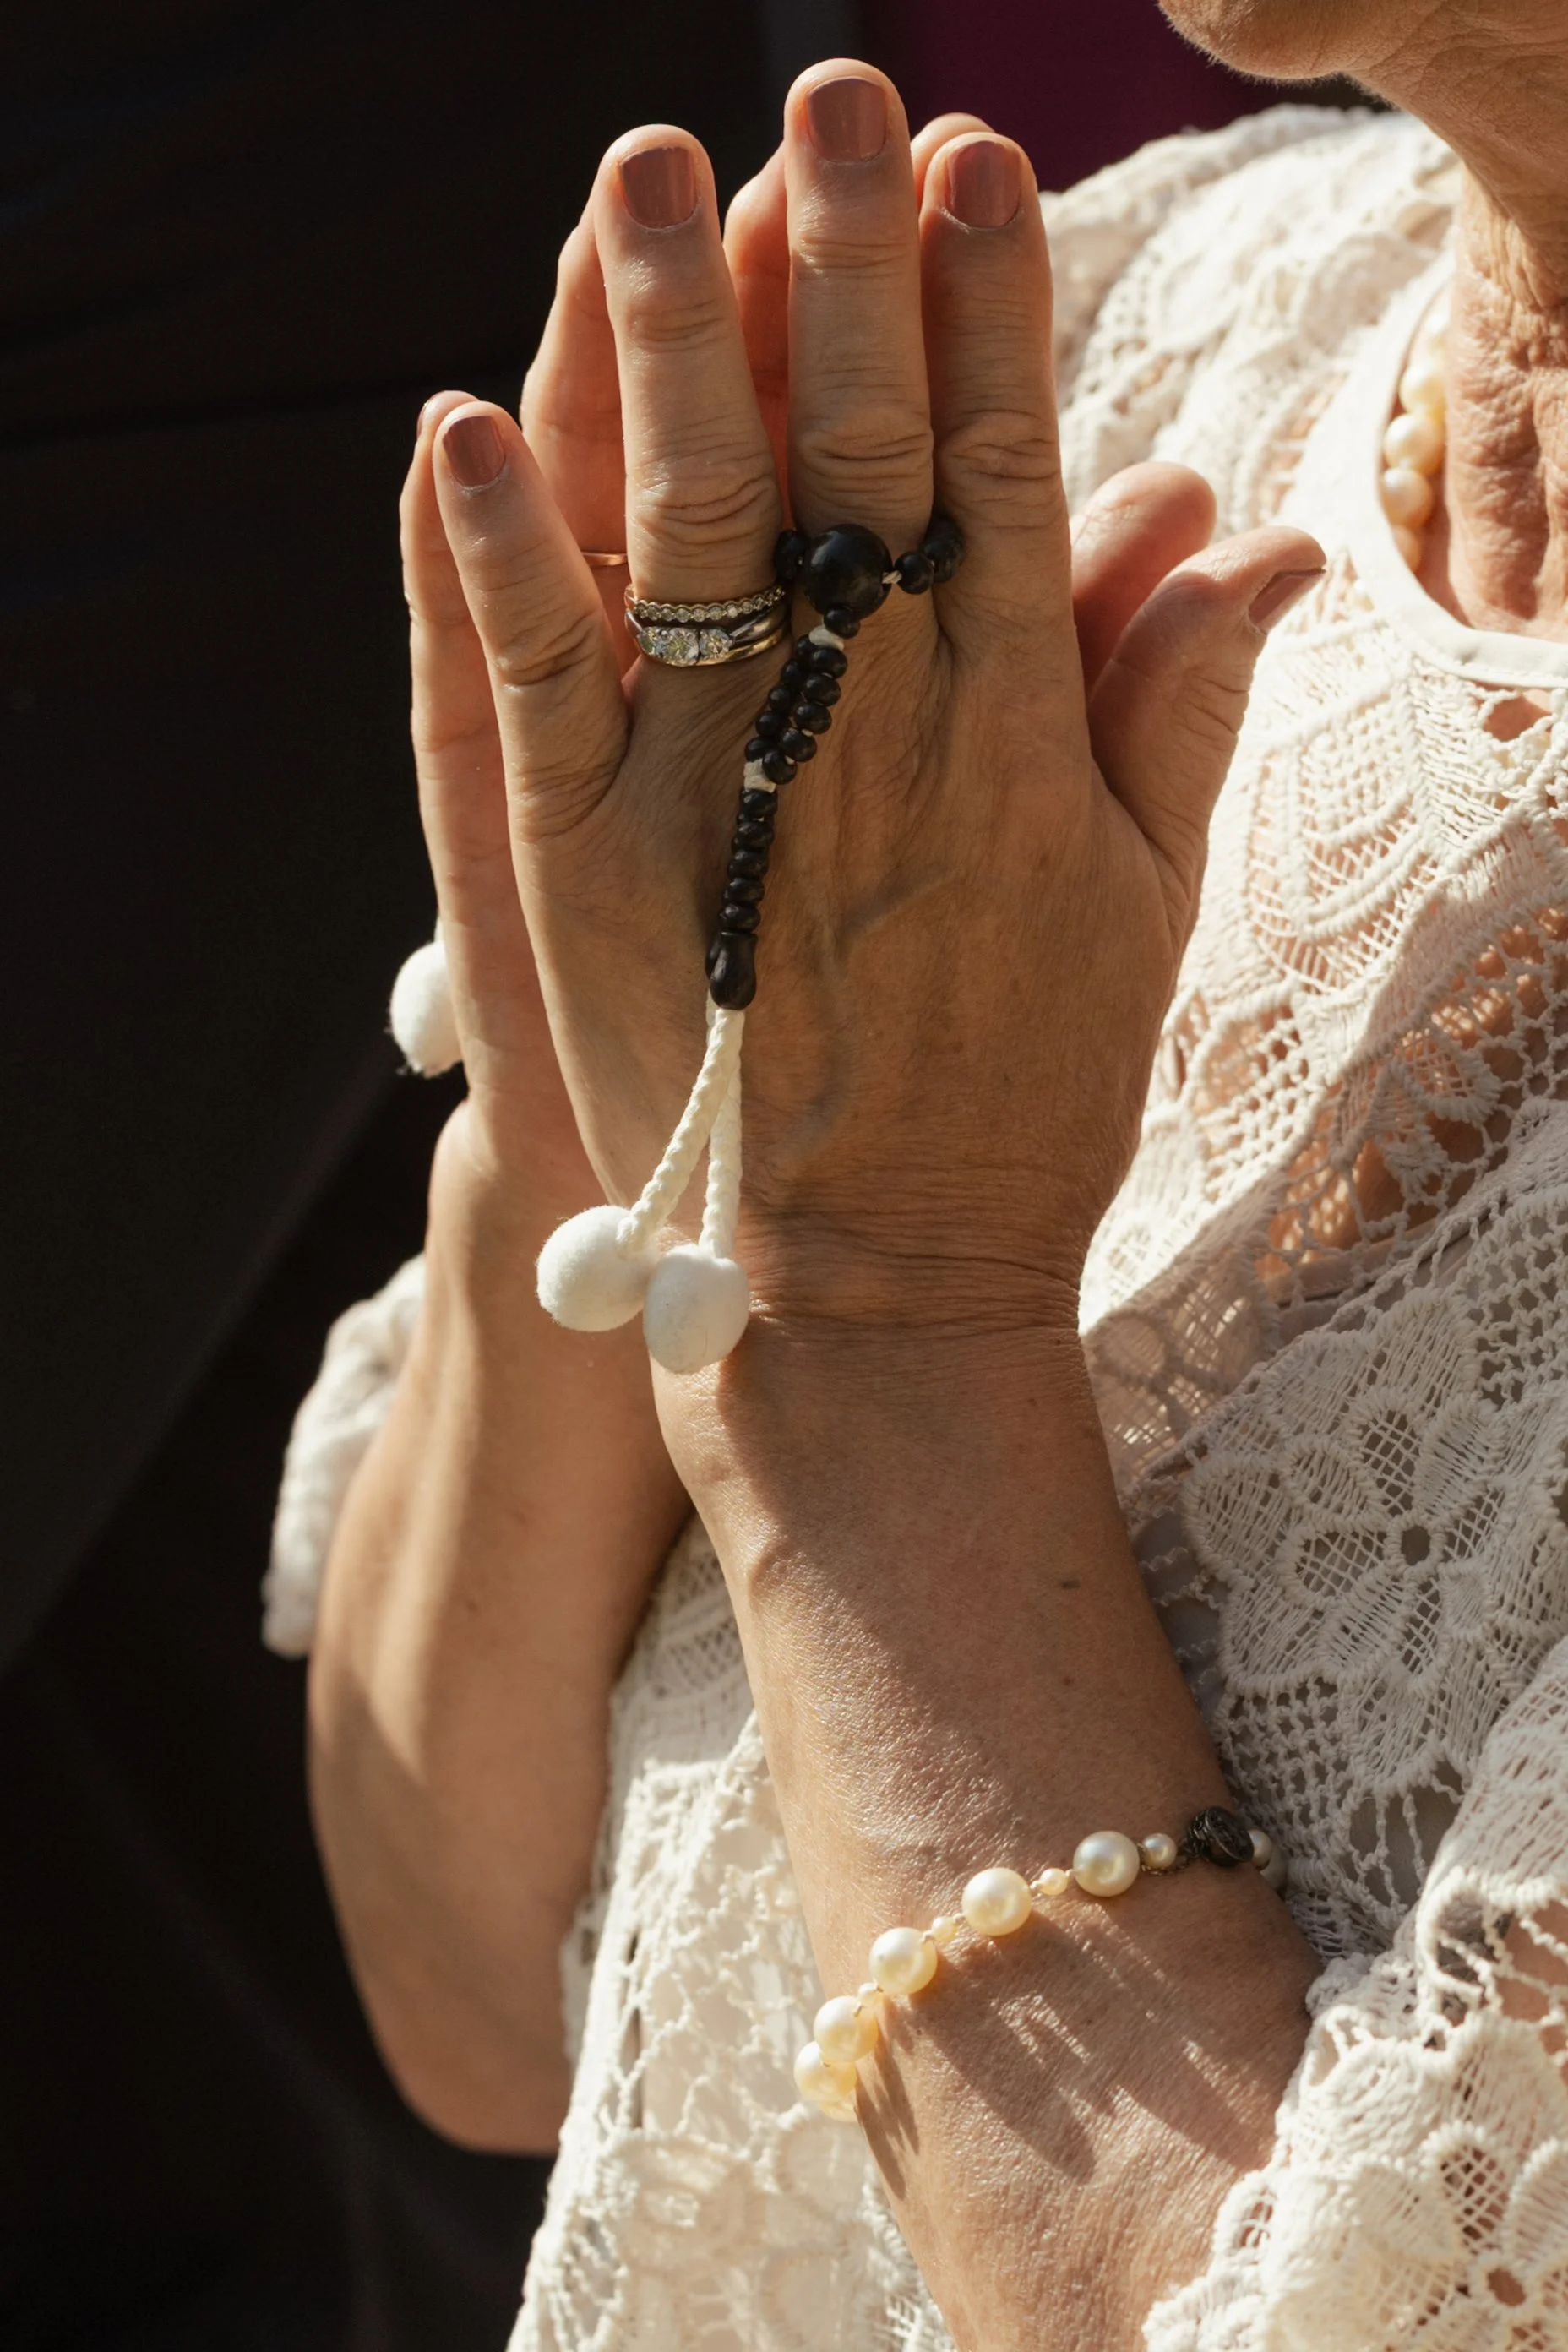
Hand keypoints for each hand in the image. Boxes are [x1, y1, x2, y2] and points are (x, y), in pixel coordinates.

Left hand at [421, 64, 1321, 1337]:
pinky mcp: (596, 856)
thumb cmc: (1022, 1096)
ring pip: (698, 524)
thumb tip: (1253, 529)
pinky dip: (502, 552)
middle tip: (832, 98)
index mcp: (1015, 730)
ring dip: (674, 341)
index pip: (1010, 472)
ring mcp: (724, 786)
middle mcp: (871, 731)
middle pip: (857, 457)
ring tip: (648, 177)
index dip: (1000, 311)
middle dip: (844, 266)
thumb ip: (1182, 705)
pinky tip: (464, 423)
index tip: (983, 165)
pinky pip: (543, 676)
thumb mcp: (1143, 904)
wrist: (879, 1281)